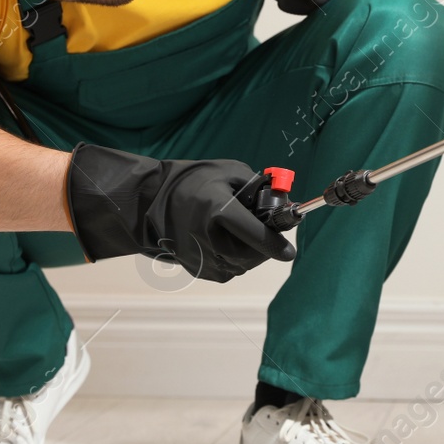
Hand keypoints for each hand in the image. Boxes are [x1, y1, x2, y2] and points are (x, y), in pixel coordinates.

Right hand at [66, 143, 295, 281]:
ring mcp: (202, 259)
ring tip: (242, 231)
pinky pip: (230, 270)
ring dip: (251, 252)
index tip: (289, 251)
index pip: (255, 235)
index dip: (275, 244)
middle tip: (266, 229)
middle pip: (252, 255)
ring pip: (243, 265)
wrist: (154, 202)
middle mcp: (209, 240)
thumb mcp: (229, 173)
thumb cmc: (195, 182)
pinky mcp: (199, 270)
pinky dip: (237, 257)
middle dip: (264, 245)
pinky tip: (228, 240)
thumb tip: (281, 203)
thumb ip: (258, 187)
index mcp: (217, 212)